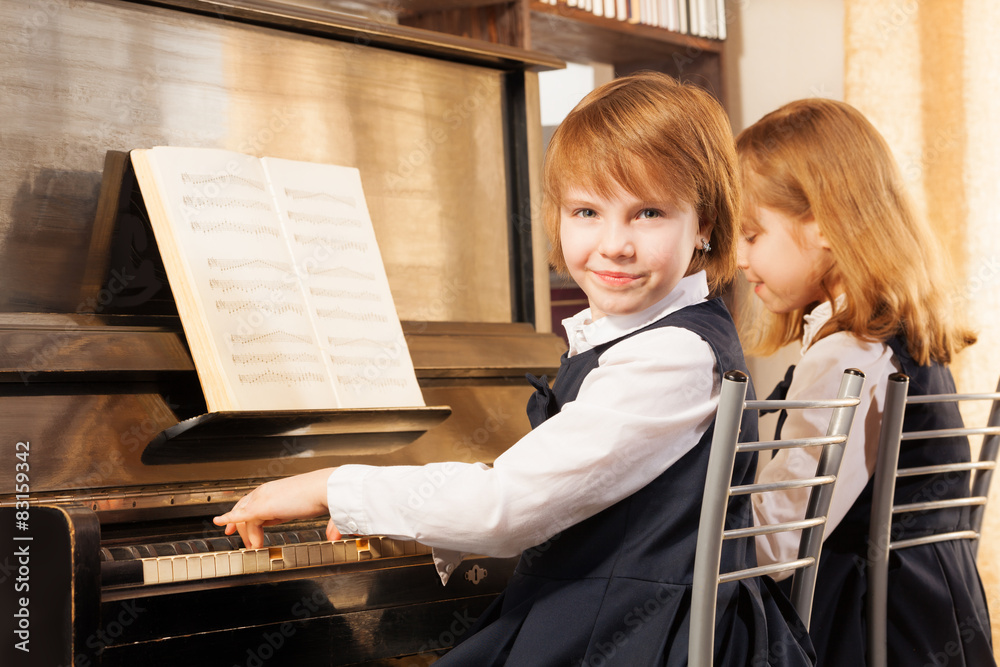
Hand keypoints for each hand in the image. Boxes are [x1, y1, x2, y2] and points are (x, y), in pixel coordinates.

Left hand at [213, 468, 334, 548]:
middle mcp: (267, 491)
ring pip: (243, 518)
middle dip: (238, 525)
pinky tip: (220, 523)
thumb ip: (318, 521)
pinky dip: (229, 520)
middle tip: (238, 539)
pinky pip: (240, 516)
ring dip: (246, 534)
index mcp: (277, 490)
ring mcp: (262, 498)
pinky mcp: (261, 507)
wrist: (327, 488)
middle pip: (243, 509)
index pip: (252, 501)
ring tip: (254, 547)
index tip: (239, 526)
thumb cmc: (326, 496)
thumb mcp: (314, 509)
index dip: (243, 514)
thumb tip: (333, 538)